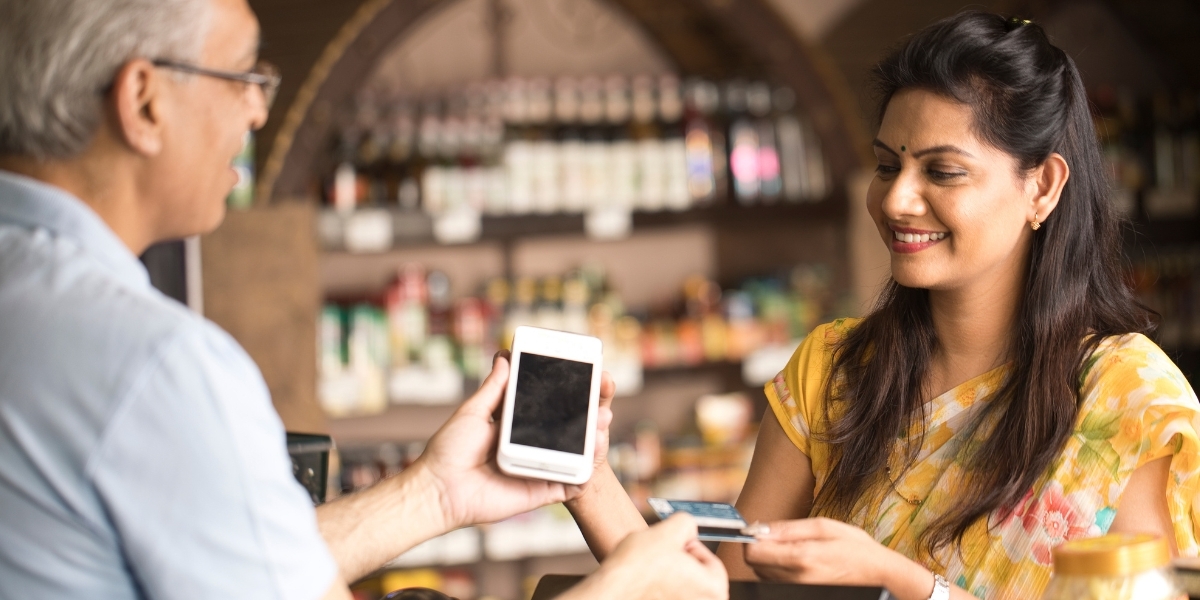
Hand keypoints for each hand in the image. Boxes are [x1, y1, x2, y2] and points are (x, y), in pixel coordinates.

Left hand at [413, 353, 612, 529]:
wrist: (438, 489)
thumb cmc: (449, 450)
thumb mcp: (473, 411)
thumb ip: (494, 388)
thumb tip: (504, 357)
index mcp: (515, 427)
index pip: (548, 410)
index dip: (569, 400)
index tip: (587, 384)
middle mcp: (529, 447)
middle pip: (567, 432)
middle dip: (589, 419)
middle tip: (603, 407)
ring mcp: (537, 470)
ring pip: (573, 457)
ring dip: (593, 444)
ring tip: (602, 427)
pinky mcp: (539, 493)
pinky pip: (568, 486)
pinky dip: (583, 478)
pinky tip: (593, 462)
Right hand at [574, 513, 727, 599]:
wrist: (611, 590)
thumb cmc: (638, 567)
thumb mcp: (669, 530)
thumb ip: (688, 523)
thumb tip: (688, 528)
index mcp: (714, 589)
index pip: (711, 561)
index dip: (690, 546)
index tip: (675, 543)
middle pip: (696, 576)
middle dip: (680, 562)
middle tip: (662, 553)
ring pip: (680, 586)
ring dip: (668, 574)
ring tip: (650, 567)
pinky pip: (667, 596)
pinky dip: (658, 588)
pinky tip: (644, 580)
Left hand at [744, 518, 927, 593]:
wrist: (881, 577)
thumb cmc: (857, 550)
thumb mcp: (826, 527)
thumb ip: (789, 528)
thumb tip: (762, 528)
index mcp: (801, 558)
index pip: (753, 553)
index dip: (752, 539)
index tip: (761, 532)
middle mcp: (796, 579)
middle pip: (755, 565)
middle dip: (763, 549)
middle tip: (783, 540)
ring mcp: (798, 591)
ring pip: (765, 575)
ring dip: (772, 562)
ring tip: (797, 552)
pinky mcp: (801, 595)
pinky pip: (778, 584)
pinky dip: (782, 573)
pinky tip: (800, 565)